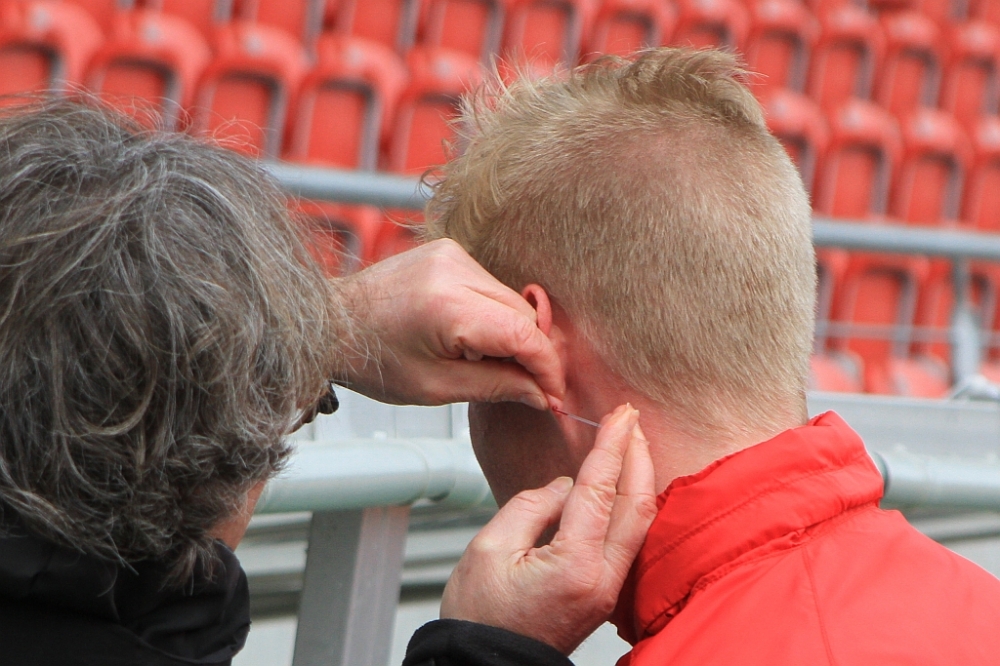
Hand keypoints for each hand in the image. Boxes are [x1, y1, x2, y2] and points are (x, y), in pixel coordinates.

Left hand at [335, 239, 564, 407]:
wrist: (333, 323)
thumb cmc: (374, 359)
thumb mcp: (436, 387)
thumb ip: (497, 387)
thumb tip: (543, 394)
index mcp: (448, 305)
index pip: (524, 334)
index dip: (547, 368)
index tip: (553, 396)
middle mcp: (454, 269)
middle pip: (524, 315)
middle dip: (531, 354)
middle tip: (525, 388)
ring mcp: (453, 255)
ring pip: (513, 300)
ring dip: (512, 334)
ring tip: (480, 361)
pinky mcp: (450, 251)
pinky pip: (492, 287)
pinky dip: (493, 315)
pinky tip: (469, 337)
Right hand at [440, 405, 656, 654]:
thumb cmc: (479, 618)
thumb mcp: (489, 549)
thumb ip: (530, 506)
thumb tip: (563, 487)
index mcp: (574, 565)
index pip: (601, 491)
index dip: (612, 446)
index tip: (620, 415)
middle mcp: (601, 580)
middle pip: (637, 506)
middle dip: (638, 455)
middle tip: (631, 420)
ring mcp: (606, 591)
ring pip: (638, 524)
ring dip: (637, 479)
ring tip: (630, 444)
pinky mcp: (602, 595)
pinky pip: (628, 541)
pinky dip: (628, 505)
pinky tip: (620, 487)